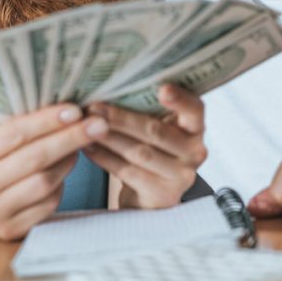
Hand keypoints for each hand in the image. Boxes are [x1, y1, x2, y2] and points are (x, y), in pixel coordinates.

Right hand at [0, 104, 107, 240]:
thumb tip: (49, 92)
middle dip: (71, 138)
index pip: (14, 134)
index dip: (47, 120)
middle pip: (35, 158)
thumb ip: (6, 122)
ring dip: (69, 161)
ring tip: (81, 144)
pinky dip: (61, 185)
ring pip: (45, 182)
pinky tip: (64, 172)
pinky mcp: (11, 231)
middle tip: (98, 124)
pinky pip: (48, 204)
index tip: (75, 109)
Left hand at [83, 84, 206, 208]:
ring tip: (86, 126)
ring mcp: (181, 176)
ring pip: (140, 152)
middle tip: (94, 107)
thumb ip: (147, 109)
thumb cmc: (151, 151)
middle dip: (121, 118)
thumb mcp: (157, 129)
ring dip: (109, 138)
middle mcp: (195, 152)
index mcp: (195, 128)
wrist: (150, 196)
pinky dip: (105, 158)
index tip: (162, 88)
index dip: (180, 99)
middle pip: (156, 131)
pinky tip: (88, 147)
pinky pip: (128, 172)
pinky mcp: (163, 195)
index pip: (194, 109)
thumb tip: (112, 84)